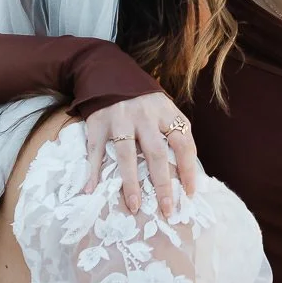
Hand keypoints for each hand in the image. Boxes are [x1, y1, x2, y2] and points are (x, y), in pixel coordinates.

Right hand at [82, 92, 196, 216]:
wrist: (109, 73)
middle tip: (167, 209)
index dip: (188, 170)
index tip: (189, 193)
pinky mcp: (98, 123)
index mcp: (166, 113)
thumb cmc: (143, 101)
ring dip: (131, 184)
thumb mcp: (164, 109)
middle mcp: (144, 116)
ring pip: (126, 155)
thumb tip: (188, 170)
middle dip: (163, 184)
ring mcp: (119, 120)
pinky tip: (92, 190)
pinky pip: (96, 151)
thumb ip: (174, 133)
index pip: (183, 143)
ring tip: (134, 206)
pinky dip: (93, 171)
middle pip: (156, 153)